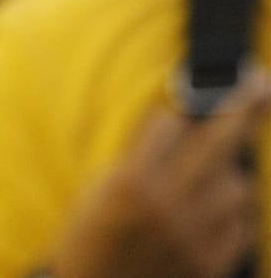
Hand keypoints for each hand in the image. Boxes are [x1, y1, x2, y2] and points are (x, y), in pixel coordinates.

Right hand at [49, 72, 270, 277]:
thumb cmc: (89, 240)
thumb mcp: (97, 190)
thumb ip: (137, 157)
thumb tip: (178, 122)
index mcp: (128, 182)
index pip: (167, 124)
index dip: (174, 115)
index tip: (193, 100)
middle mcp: (165, 206)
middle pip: (216, 144)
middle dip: (240, 109)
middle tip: (259, 83)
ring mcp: (193, 238)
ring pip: (237, 186)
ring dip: (227, 176)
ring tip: (205, 182)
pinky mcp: (211, 265)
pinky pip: (243, 225)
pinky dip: (232, 214)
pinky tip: (209, 216)